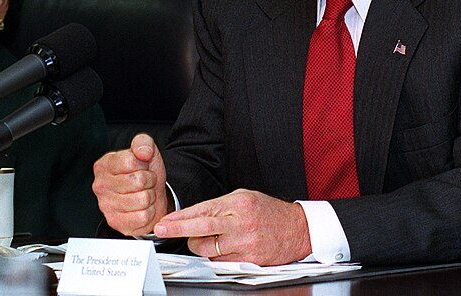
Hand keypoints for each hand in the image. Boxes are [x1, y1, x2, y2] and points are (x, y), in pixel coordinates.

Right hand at [92, 133, 169, 234]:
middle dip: (149, 180)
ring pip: (142, 199)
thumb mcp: (145, 150)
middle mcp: (101, 186)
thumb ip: (143, 143)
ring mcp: (107, 206)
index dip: (143, 164)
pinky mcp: (116, 223)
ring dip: (150, 196)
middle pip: (139, 181)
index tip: (141, 166)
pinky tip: (143, 207)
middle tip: (145, 182)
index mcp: (104, 165)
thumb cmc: (143, 172)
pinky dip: (149, 212)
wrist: (148, 195)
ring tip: (143, 193)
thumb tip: (143, 152)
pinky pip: (143, 217)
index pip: (131, 161)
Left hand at [153, 189, 310, 265]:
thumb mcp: (244, 197)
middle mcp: (240, 224)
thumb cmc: (269, 212)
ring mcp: (245, 244)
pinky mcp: (249, 261)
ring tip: (208, 239)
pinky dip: (216, 257)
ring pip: (207, 250)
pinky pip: (221, 263)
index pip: (202, 210)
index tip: (165, 221)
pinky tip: (223, 249)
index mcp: (238, 204)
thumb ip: (220, 206)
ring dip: (200, 246)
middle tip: (162, 229)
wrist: (297, 229)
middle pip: (201, 229)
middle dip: (177, 229)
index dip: (180, 217)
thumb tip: (194, 216)